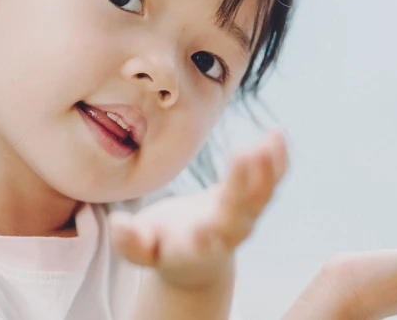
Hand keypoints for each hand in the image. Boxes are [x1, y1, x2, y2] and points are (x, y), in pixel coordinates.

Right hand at [108, 130, 286, 289]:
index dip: (206, 237)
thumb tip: (118, 223)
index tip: (206, 228)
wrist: (197, 261)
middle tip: (244, 152)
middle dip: (242, 185)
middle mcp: (225, 233)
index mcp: (194, 248)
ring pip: (261, 196)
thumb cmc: (161, 248)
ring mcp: (244, 216)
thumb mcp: (139, 250)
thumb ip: (129, 241)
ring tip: (270, 138)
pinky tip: (277, 133)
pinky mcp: (253, 200)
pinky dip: (278, 160)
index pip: (202, 244)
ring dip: (267, 168)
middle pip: (238, 213)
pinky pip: (271, 181)